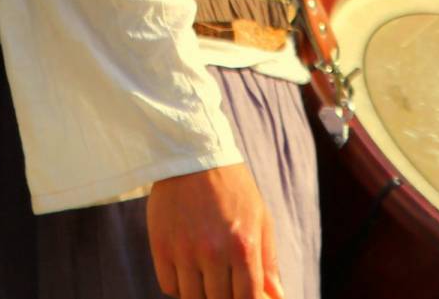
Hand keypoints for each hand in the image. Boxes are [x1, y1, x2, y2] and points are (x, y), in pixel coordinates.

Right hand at [146, 164, 286, 298]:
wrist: (193, 154)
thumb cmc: (233, 187)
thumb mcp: (259, 218)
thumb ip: (268, 261)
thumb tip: (277, 296)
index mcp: (243, 245)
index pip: (248, 298)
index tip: (244, 296)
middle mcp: (213, 251)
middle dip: (225, 298)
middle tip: (225, 285)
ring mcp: (184, 250)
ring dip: (201, 295)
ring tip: (207, 278)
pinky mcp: (161, 246)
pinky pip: (169, 286)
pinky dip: (179, 286)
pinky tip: (188, 272)